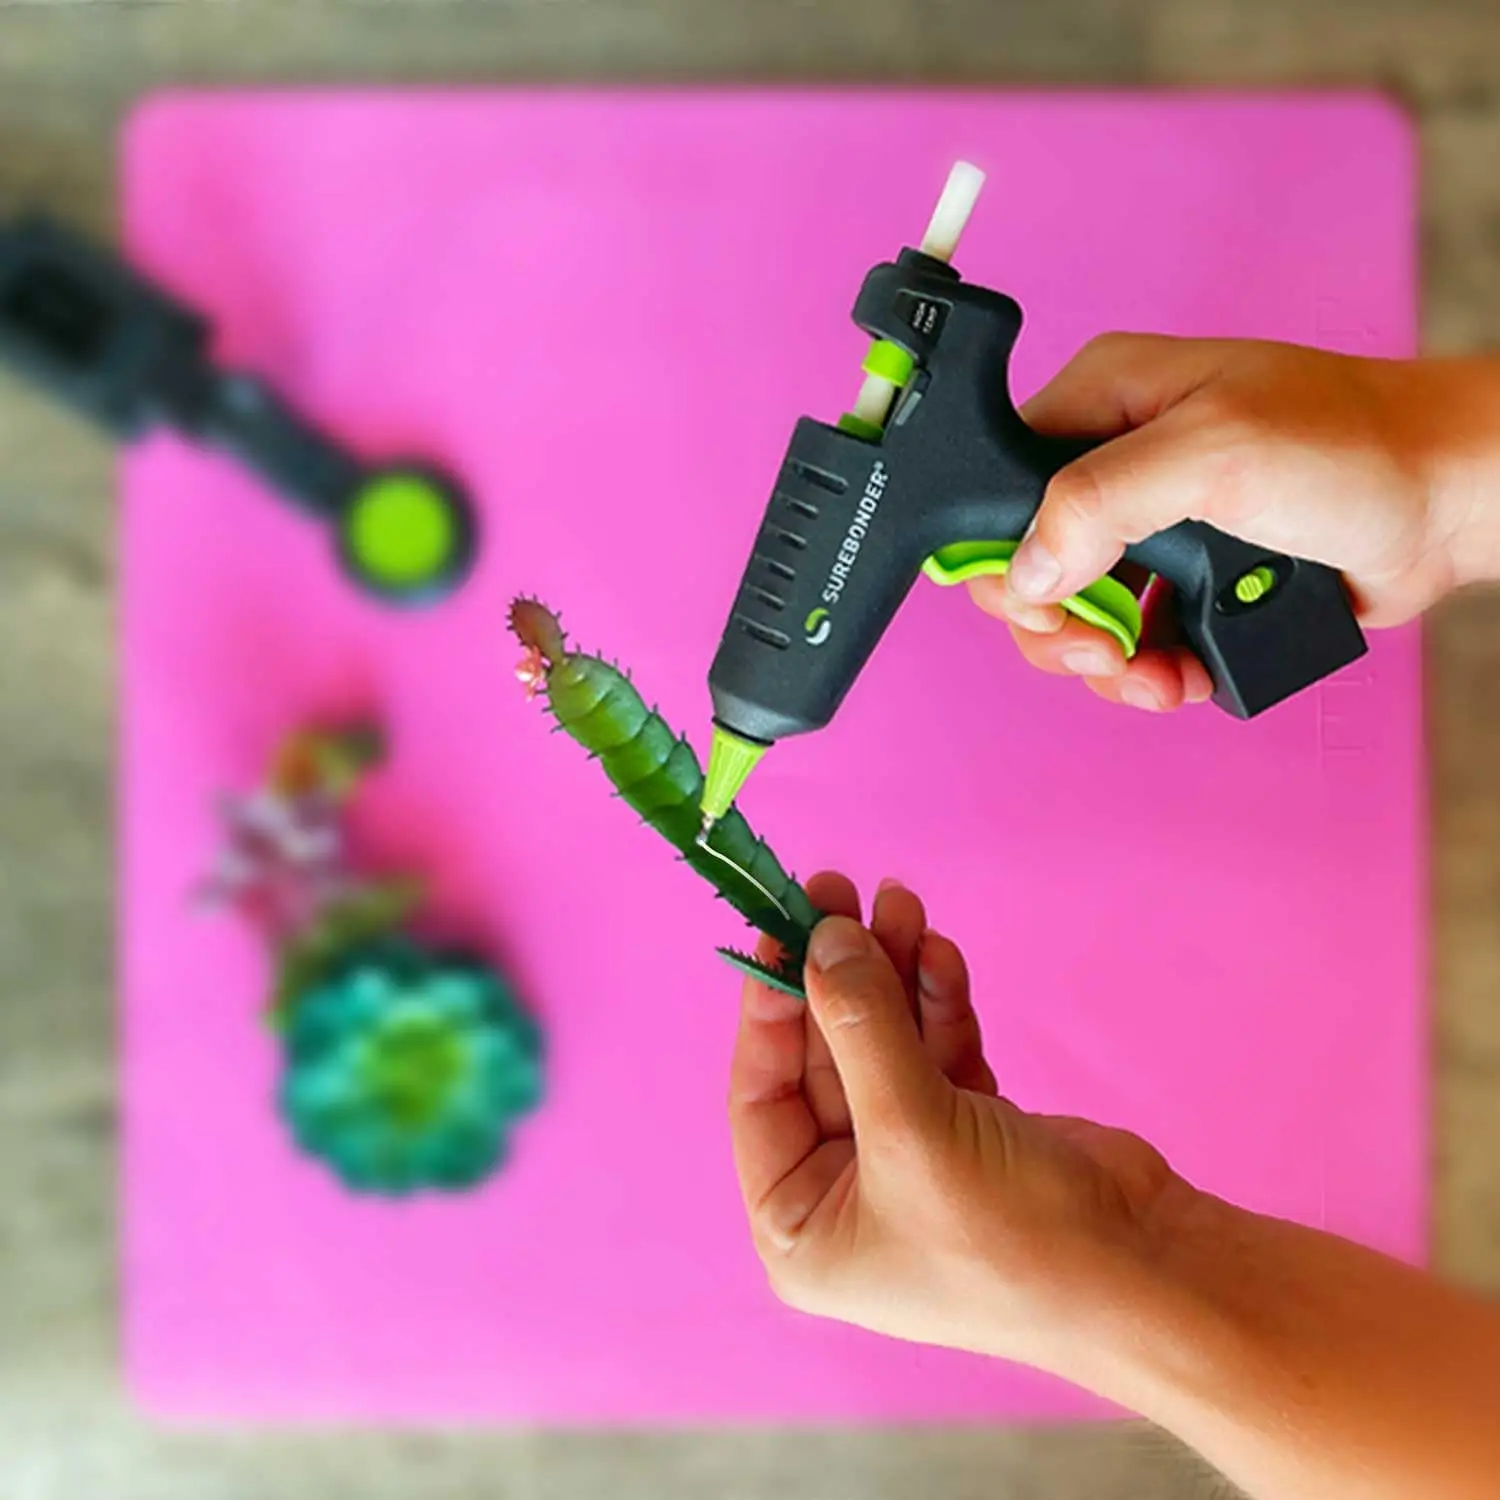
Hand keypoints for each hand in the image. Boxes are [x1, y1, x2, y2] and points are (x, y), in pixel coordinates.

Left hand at [727, 872, 1185, 1377]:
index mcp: (801, 1227)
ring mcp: (910, 1157)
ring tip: (900, 901)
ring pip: (882, 1043)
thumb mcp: (912, 1130)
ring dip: (891, 974)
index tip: (778, 929)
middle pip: (824, 1057)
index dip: (767, 1007)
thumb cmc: (1008, 1233)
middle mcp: (845, 1193)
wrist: (1150, 1271)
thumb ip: (860, 1026)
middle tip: (839, 890)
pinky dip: (937, 1004)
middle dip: (840, 975)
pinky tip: (940, 955)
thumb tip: (823, 937)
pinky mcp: (968, 1128)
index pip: (760, 1095)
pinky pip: (933, 1051)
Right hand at [976, 337, 1499, 710]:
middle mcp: (1115, 464)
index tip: (1048, 602)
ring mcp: (1149, 529)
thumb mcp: (1214, 452)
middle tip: (1103, 649)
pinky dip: (1146, 674)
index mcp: (1101, 403)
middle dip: (1057, 625)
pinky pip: (1131, 644)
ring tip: (1150, 674)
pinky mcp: (1185, 584)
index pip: (999, 487)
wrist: (1447, 503)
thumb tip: (1026, 571)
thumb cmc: (1354, 445)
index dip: (1006, 556)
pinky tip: (1180, 677)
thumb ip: (1102, 503)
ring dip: (1104, 662)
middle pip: (1027, 567)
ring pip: (1075, 617)